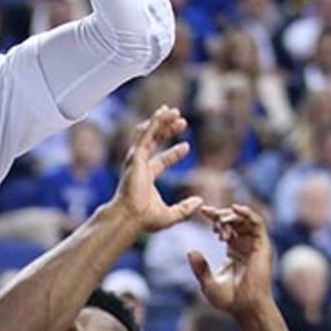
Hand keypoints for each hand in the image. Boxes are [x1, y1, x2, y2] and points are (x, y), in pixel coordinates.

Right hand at [109, 106, 201, 233]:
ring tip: (172, 110)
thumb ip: (185, 208)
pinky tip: (162, 114)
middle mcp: (140, 165)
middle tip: (182, 120)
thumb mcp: (171, 215)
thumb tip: (200, 201)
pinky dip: (154, 123)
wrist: (130, 217)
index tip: (187, 146)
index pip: (161, 161)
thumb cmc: (145, 219)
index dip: (175, 153)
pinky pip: (145, 135)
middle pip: (155, 142)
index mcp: (147, 177)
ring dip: (160, 121)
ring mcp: (136, 160)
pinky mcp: (135, 157)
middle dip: (167, 130)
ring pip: (148, 134)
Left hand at [188, 204, 273, 315]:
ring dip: (231, 216)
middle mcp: (245, 245)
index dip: (215, 216)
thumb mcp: (207, 282)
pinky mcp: (263, 246)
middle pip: (235, 220)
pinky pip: (258, 224)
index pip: (225, 227)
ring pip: (245, 219)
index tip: (202, 211)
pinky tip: (235, 209)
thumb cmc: (228, 299)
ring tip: (219, 220)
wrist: (246, 308)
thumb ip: (199, 267)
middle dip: (221, 215)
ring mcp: (255, 245)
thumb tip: (190, 251)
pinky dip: (248, 213)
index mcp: (233, 250)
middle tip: (209, 215)